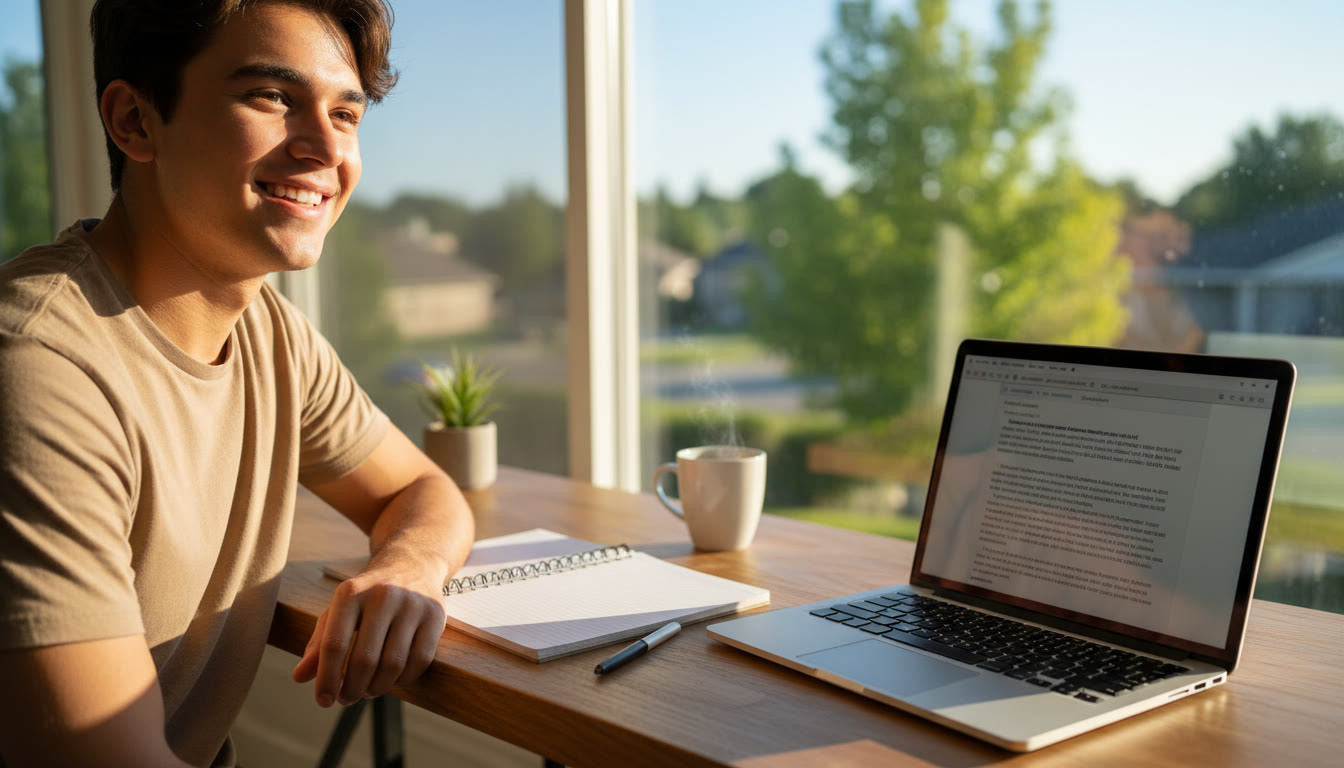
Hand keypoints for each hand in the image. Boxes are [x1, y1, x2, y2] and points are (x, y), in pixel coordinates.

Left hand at [292, 564, 446, 706]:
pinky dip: (403, 679)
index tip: (323, 700)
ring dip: (377, 688)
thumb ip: (318, 643)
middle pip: (365, 659)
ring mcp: (413, 605)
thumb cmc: (367, 596)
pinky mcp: (436, 615)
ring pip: (393, 665)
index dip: (327, 678)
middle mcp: (383, 595)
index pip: (334, 645)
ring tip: (368, 691)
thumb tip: (300, 677)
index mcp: (351, 592)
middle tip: (347, 699)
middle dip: (352, 688)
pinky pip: (420, 661)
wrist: (412, 565)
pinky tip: (392, 680)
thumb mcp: (338, 611)